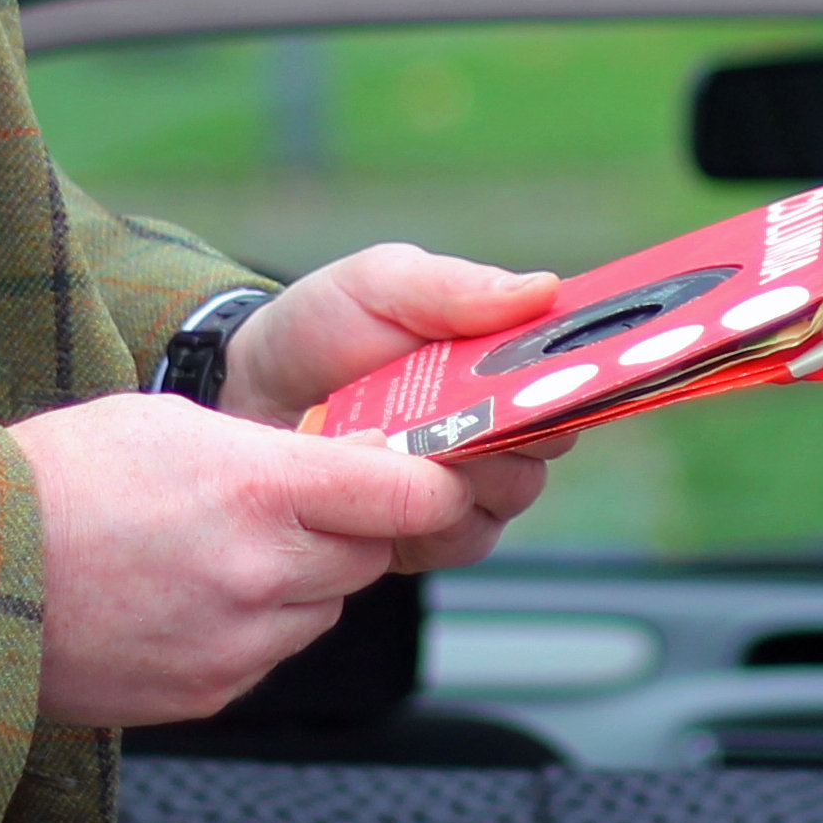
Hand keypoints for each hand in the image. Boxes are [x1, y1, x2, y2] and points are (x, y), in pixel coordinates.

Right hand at [13, 390, 483, 724]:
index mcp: (258, 489)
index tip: (432, 475)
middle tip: (298, 502)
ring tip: (222, 549)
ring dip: (302, 580)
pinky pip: (269, 653)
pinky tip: (188, 595)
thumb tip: (349, 467)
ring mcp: (236, 644)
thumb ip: (273, 451)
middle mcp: (261, 574)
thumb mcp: (173, 422)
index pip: (405, 495)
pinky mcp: (208, 693)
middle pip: (369, 554)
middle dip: (350, 527)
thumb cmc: (60, 477)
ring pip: (324, 609)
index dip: (430, 483)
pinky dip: (253, 626)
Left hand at [220, 244, 563, 569]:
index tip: (549, 380)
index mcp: (501, 354)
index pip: (574, 369)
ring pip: (514, 493)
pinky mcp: (431, 530)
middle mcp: (500, 419)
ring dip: (467, 473)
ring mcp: (468, 479)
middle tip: (458, 415)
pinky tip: (386, 489)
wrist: (247, 396)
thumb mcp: (380, 284)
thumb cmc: (319, 328)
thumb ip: (454, 287)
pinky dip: (432, 518)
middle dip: (511, 431)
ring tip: (406, 448)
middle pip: (552, 440)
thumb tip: (545, 289)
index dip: (576, 376)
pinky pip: (464, 538)